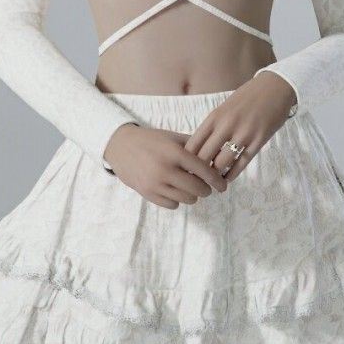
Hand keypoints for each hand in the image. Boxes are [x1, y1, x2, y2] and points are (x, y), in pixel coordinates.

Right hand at [102, 123, 229, 209]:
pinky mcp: (147, 194)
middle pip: (197, 189)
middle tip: (207, 187)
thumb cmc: (152, 140)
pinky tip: (176, 191)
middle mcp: (165, 169)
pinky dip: (178, 200)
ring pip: (186, 199)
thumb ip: (195, 146)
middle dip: (206, 189)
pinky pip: (172, 205)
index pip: (203, 171)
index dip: (217, 180)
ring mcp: (155, 183)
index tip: (223, 185)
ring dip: (192, 195)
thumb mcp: (173, 138)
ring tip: (191, 188)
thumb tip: (218, 156)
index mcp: (174, 153)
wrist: (120, 146)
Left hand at [182, 71, 297, 183]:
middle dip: (199, 171)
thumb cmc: (246, 98)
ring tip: (213, 181)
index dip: (187, 160)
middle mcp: (226, 125)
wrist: (275, 87)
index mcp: (214, 117)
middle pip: (204, 156)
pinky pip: (241, 163)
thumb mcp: (224, 108)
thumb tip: (199, 149)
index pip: (193, 144)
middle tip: (197, 180)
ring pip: (222, 162)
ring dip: (216, 175)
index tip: (186, 169)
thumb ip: (212, 127)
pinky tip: (228, 178)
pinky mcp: (259, 140)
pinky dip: (232, 174)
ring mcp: (243, 133)